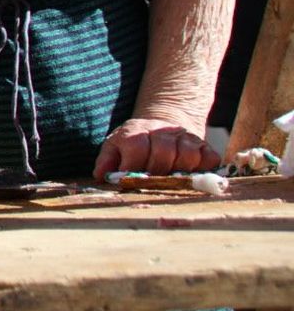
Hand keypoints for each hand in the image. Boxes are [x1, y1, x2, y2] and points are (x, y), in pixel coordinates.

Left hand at [93, 117, 220, 176]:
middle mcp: (161, 131)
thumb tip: (102, 175)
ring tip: (171, 177)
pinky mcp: (204, 145)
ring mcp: (185, 137)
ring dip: (180, 171)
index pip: (136, 146)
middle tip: (152, 182)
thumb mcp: (115, 148)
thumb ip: (107, 161)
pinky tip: (191, 173)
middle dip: (156, 172)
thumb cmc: (135, 145)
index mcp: (136, 131)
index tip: (130, 180)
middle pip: (163, 152)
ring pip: (188, 155)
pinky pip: (209, 159)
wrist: (162, 128)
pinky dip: (202, 169)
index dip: (132, 166)